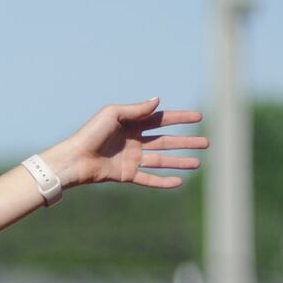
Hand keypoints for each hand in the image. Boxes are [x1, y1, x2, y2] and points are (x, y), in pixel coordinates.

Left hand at [44, 98, 207, 190]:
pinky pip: (149, 179)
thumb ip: (137, 109)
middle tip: (207, 143)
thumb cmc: (90, 133)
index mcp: (132, 124)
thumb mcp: (113, 114)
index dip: (180, 118)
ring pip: (161, 161)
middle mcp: (134, 142)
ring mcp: (131, 159)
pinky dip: (163, 181)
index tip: (199, 117)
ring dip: (180, 162)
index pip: (162, 120)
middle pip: (166, 141)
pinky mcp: (126, 175)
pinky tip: (179, 182)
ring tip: (198, 163)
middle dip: (186, 142)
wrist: (75, 159)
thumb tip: (158, 100)